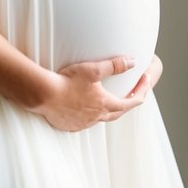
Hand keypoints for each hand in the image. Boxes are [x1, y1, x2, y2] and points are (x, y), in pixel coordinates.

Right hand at [36, 53, 161, 132]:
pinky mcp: (70, 126)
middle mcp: (96, 117)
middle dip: (128, 102)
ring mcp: (82, 124)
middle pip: (119, 113)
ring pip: (101, 118)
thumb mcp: (93, 70)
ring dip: (108, 109)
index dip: (142, 90)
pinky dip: (89, 115)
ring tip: (107, 99)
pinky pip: (84, 122)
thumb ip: (115, 65)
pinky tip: (84, 108)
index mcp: (105, 105)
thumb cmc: (67, 81)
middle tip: (132, 92)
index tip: (145, 79)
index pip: (132, 102)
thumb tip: (133, 61)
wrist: (42, 95)